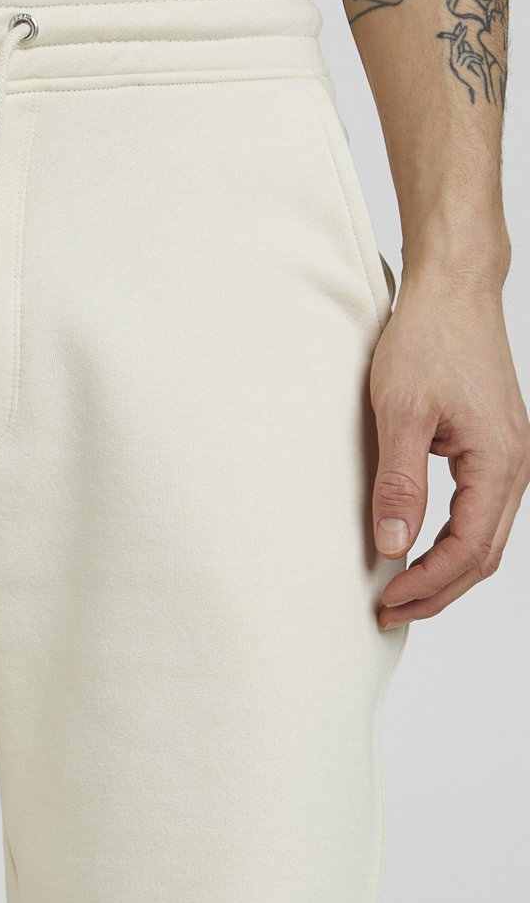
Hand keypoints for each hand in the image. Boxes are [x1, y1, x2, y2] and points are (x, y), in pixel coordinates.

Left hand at [368, 267, 529, 629]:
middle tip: (389, 612)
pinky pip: (482, 512)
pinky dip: (453, 541)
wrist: (453, 289)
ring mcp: (509, 456)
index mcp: (498, 461)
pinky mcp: (494, 447)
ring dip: (445, 570)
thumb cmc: (429, 338)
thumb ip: (399, 483)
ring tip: (401, 591)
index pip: (467, 550)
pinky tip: (421, 548)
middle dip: (437, 590)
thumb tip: (393, 545)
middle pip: (484, 555)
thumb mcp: (401, 413)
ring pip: (486, 537)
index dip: (427, 584)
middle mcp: (516, 465)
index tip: (386, 602)